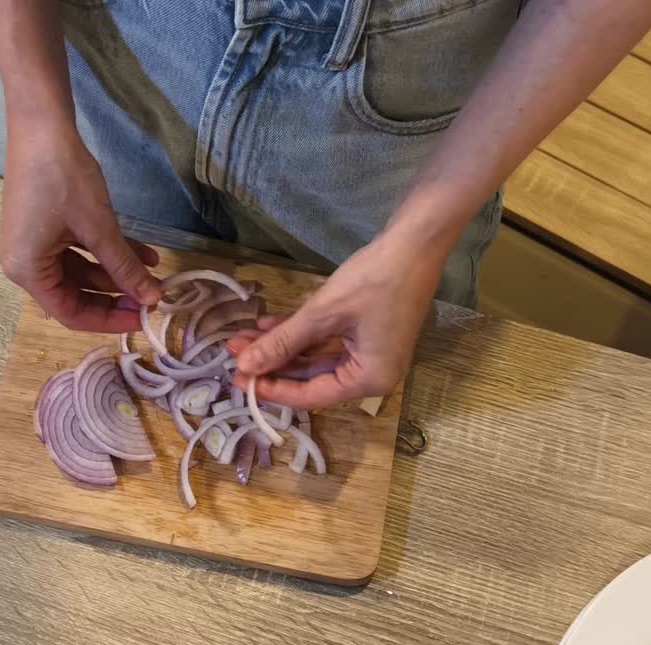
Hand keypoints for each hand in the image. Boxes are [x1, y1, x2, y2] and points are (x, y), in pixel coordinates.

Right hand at [0, 126, 160, 332]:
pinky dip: (107, 252)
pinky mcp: (44, 227)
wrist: (42, 126)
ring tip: (154, 272)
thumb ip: (124, 267)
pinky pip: (77, 250)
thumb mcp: (99, 228)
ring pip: (81, 271)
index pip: (71, 314)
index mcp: (27, 271)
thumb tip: (152, 298)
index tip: (144, 317)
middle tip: (152, 295)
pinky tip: (143, 253)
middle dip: (116, 294)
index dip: (110, 319)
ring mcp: (33, 244)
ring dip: (116, 272)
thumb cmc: (64, 179)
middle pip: (75, 294)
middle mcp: (24, 264)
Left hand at [229, 228, 453, 408]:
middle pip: (311, 380)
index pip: (311, 397)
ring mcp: (371, 354)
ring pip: (315, 360)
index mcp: (370, 380)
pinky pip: (327, 344)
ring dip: (282, 348)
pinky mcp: (368, 334)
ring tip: (245, 336)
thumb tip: (245, 366)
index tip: (237, 379)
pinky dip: (300, 337)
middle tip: (234, 351)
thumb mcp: (322, 313)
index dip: (272, 389)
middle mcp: (372, 375)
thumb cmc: (374, 280)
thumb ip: (283, 342)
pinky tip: (270, 326)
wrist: (416, 242)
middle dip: (272, 364)